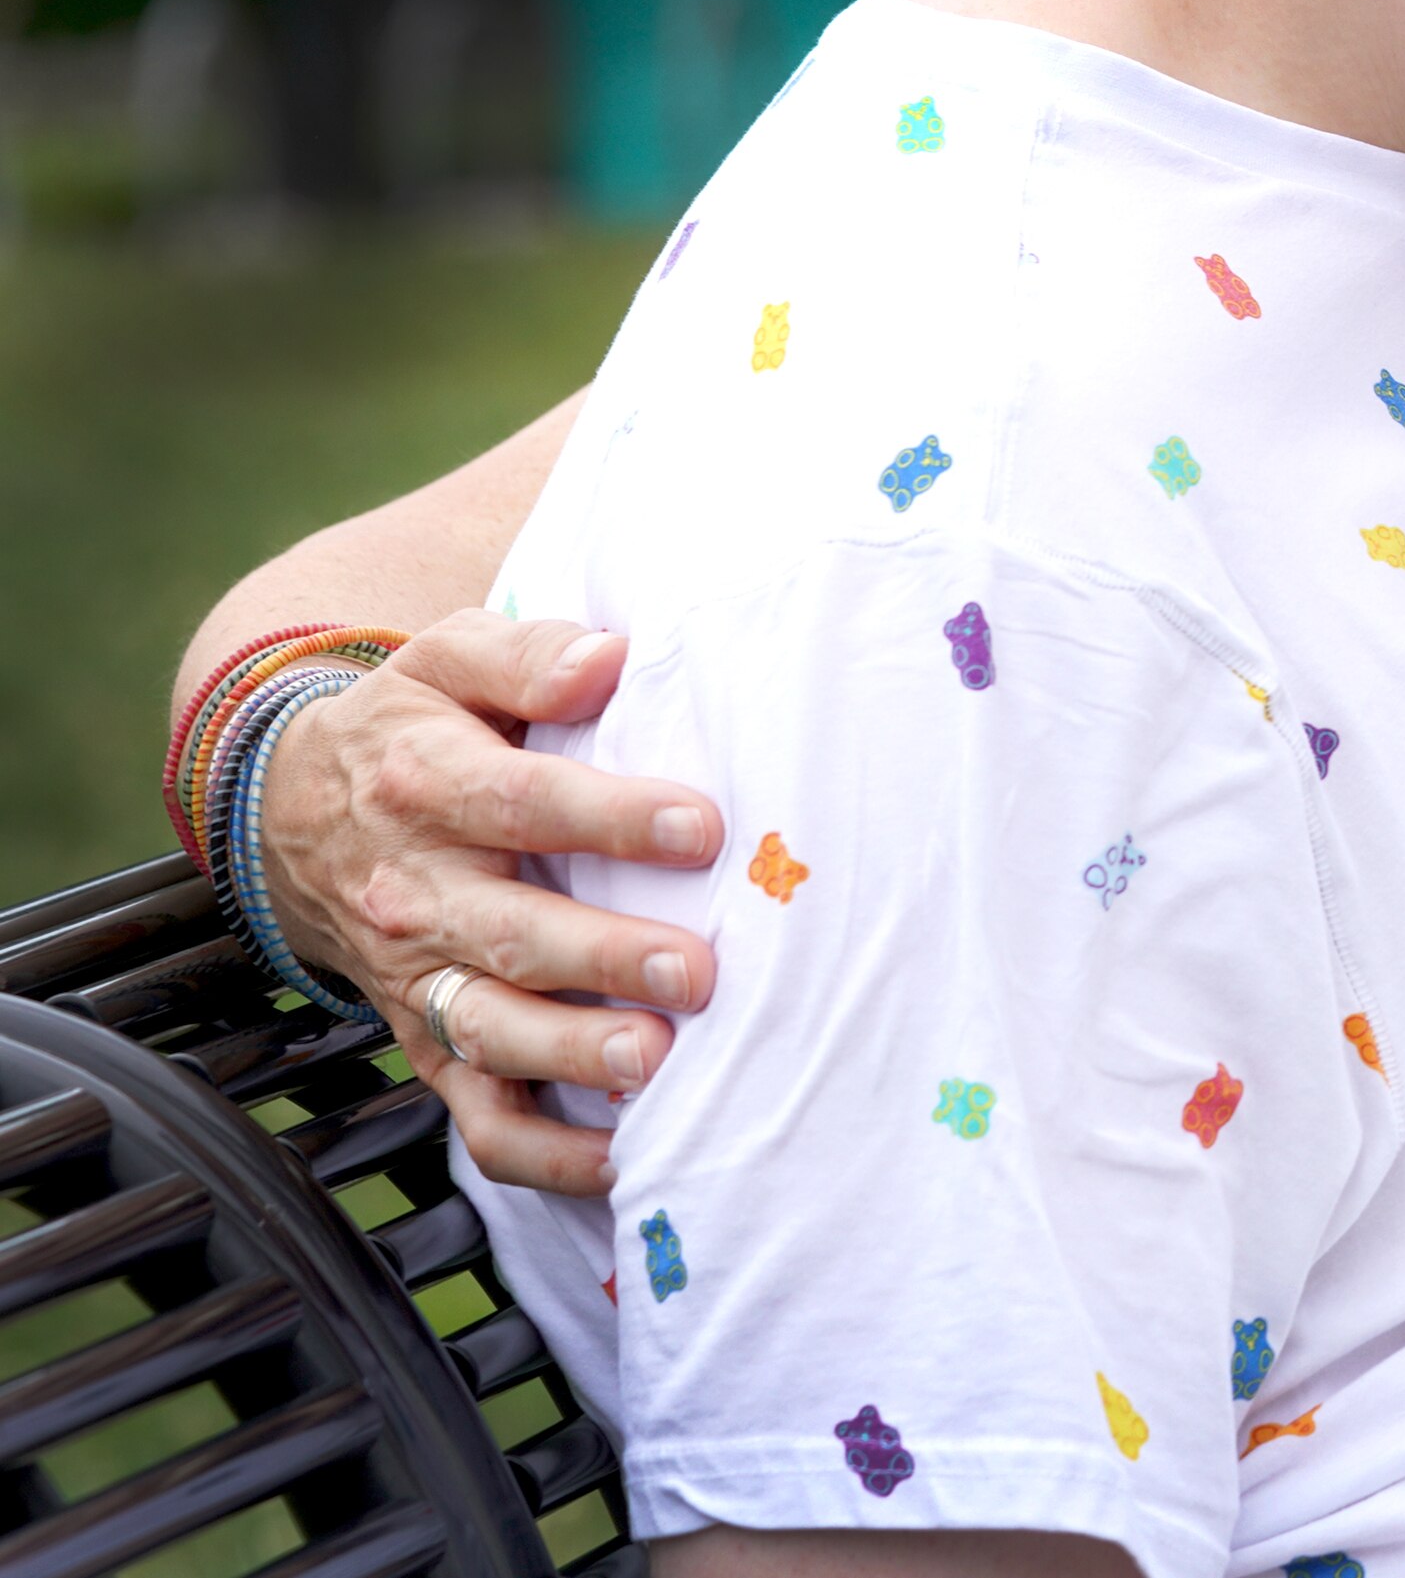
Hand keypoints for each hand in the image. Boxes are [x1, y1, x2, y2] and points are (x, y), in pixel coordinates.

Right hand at [257, 610, 726, 1193]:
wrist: (293, 811)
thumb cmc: (411, 727)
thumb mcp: (447, 660)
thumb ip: (527, 654)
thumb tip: (607, 659)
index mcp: (423, 787)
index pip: (520, 803)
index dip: (610, 818)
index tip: (702, 829)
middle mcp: (415, 892)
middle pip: (510, 933)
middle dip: (604, 958)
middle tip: (696, 973)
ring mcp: (417, 977)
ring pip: (491, 1031)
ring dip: (572, 1054)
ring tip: (656, 1066)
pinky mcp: (428, 1041)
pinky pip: (475, 1114)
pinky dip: (541, 1151)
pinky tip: (621, 1159)